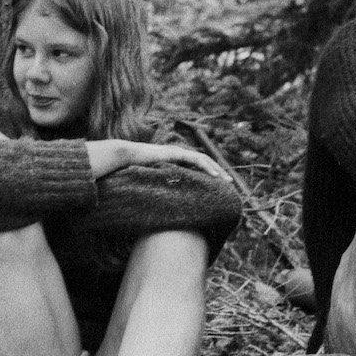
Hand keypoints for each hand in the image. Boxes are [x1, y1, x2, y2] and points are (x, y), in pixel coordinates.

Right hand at [88, 139, 231, 180]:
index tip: (219, 184)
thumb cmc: (135, 169)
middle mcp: (179, 154)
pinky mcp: (176, 153)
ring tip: (226, 180)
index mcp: (176, 160)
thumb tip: (164, 202)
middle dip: (218, 171)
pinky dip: (206, 168)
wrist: (125, 157)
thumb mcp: (153, 179)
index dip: (209, 173)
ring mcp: (178, 152)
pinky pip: (195, 160)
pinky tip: (215, 176)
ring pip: (203, 160)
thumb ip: (161, 185)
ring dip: (216, 169)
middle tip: (230, 183)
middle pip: (204, 162)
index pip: (197, 166)